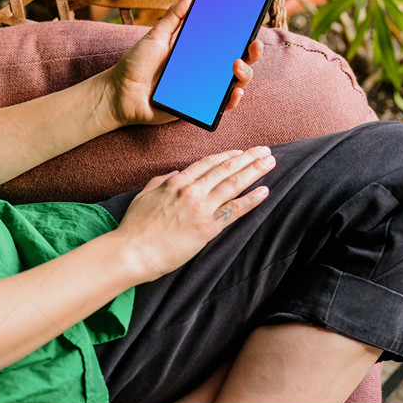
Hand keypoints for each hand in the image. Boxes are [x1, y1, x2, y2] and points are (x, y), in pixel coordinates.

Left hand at [103, 0, 263, 126]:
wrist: (120, 94)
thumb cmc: (136, 64)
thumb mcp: (156, 35)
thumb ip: (174, 16)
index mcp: (198, 49)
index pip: (228, 40)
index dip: (243, 32)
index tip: (253, 21)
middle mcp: (205, 68)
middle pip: (239, 60)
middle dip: (252, 52)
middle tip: (253, 45)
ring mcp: (204, 88)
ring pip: (236, 82)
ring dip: (244, 74)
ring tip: (236, 67)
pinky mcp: (199, 107)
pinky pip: (222, 105)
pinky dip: (232, 99)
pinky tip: (234, 91)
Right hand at [114, 147, 274, 281]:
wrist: (131, 251)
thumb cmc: (135, 227)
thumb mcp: (144, 195)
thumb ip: (161, 182)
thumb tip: (176, 173)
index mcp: (176, 181)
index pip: (208, 163)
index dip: (227, 156)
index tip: (240, 152)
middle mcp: (191, 190)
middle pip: (226, 168)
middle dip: (248, 158)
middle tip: (265, 150)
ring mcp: (201, 207)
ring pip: (233, 183)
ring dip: (255, 171)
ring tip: (270, 162)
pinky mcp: (207, 227)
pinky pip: (234, 210)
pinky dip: (251, 199)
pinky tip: (265, 191)